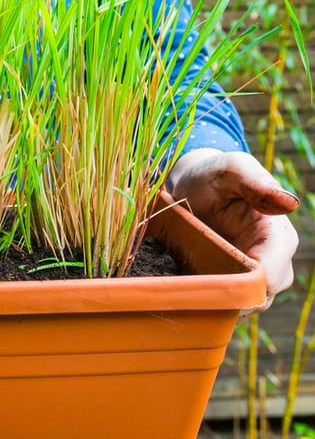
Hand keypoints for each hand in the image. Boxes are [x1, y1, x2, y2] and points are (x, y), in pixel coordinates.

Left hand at [167, 148, 299, 311]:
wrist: (191, 184)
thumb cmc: (213, 174)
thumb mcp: (231, 169)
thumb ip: (255, 182)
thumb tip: (289, 202)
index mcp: (277, 237)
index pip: (273, 275)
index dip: (247, 286)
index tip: (212, 283)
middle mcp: (272, 260)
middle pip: (261, 297)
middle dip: (229, 297)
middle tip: (190, 287)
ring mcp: (252, 272)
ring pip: (244, 304)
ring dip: (217, 301)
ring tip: (186, 287)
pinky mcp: (232, 278)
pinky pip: (225, 301)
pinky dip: (208, 300)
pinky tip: (185, 290)